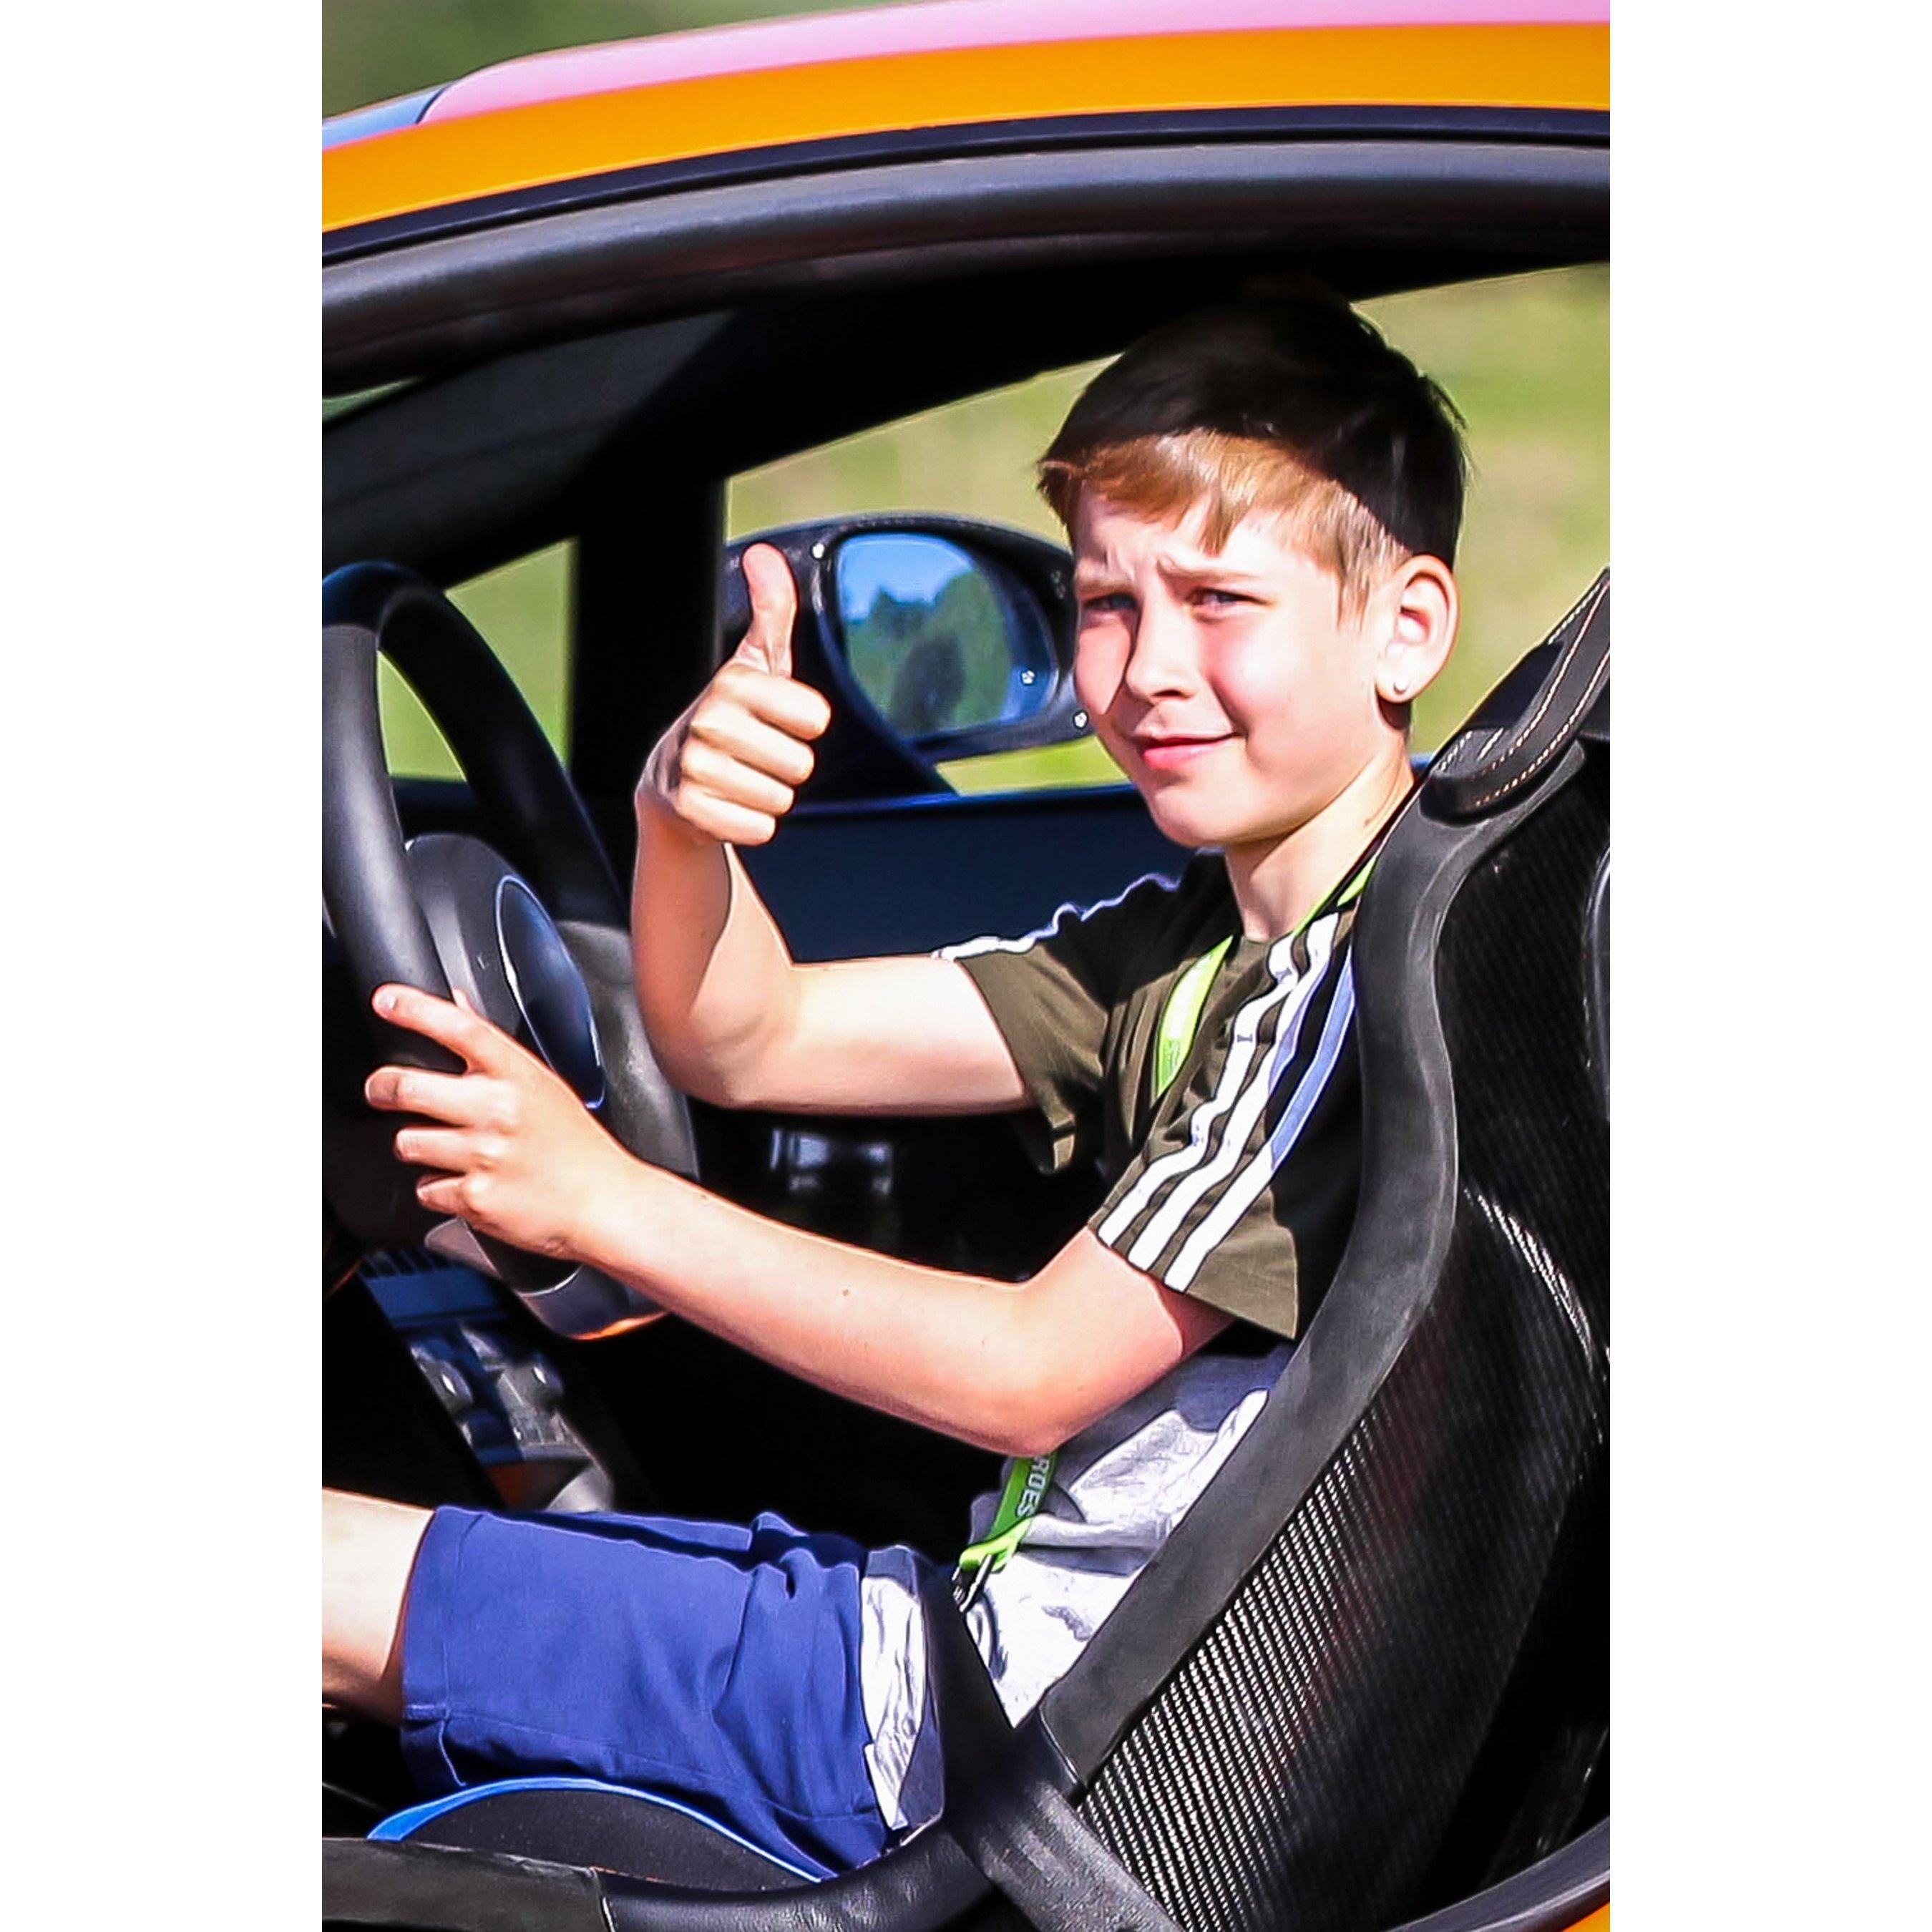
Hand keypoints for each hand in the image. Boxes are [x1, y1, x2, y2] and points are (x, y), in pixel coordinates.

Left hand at [365, 985, 639, 1260]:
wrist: (603, 1203)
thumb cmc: (576, 1144)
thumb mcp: (543, 1086)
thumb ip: (495, 1050)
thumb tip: (457, 1006)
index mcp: (519, 1075)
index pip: (460, 1028)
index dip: (416, 1010)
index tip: (386, 1001)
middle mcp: (499, 1110)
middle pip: (407, 1087)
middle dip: (381, 1088)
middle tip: (382, 1091)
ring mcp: (485, 1155)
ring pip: (407, 1142)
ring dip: (418, 1146)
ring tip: (448, 1150)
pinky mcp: (475, 1198)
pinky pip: (426, 1188)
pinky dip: (440, 1189)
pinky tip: (470, 1183)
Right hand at [636, 543, 832, 846]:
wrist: (673, 783)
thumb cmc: (731, 720)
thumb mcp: (755, 666)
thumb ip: (771, 612)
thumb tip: (763, 555)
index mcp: (733, 683)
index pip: (816, 718)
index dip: (805, 725)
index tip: (779, 721)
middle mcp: (709, 722)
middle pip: (801, 765)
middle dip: (787, 767)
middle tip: (757, 757)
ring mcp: (696, 768)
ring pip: (782, 799)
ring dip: (769, 797)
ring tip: (741, 780)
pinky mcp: (691, 811)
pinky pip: (760, 828)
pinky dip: (751, 825)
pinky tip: (729, 805)